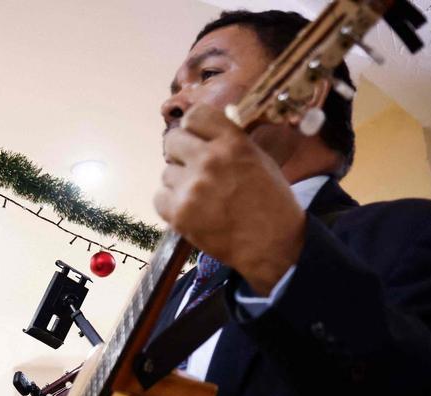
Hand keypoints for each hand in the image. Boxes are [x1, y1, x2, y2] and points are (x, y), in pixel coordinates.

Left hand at [154, 104, 305, 295]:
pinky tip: (189, 209)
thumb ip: (230, 142)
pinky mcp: (179, 214)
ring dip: (179, 182)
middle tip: (193, 168)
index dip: (193, 127)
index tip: (196, 138)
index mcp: (233, 143)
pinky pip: (159, 198)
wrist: (271, 244)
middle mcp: (209, 160)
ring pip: (166, 173)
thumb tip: (204, 131)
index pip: (195, 115)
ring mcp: (192, 188)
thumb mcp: (259, 159)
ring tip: (200, 196)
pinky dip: (171, 203)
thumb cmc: (270, 201)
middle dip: (181, 153)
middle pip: (172, 141)